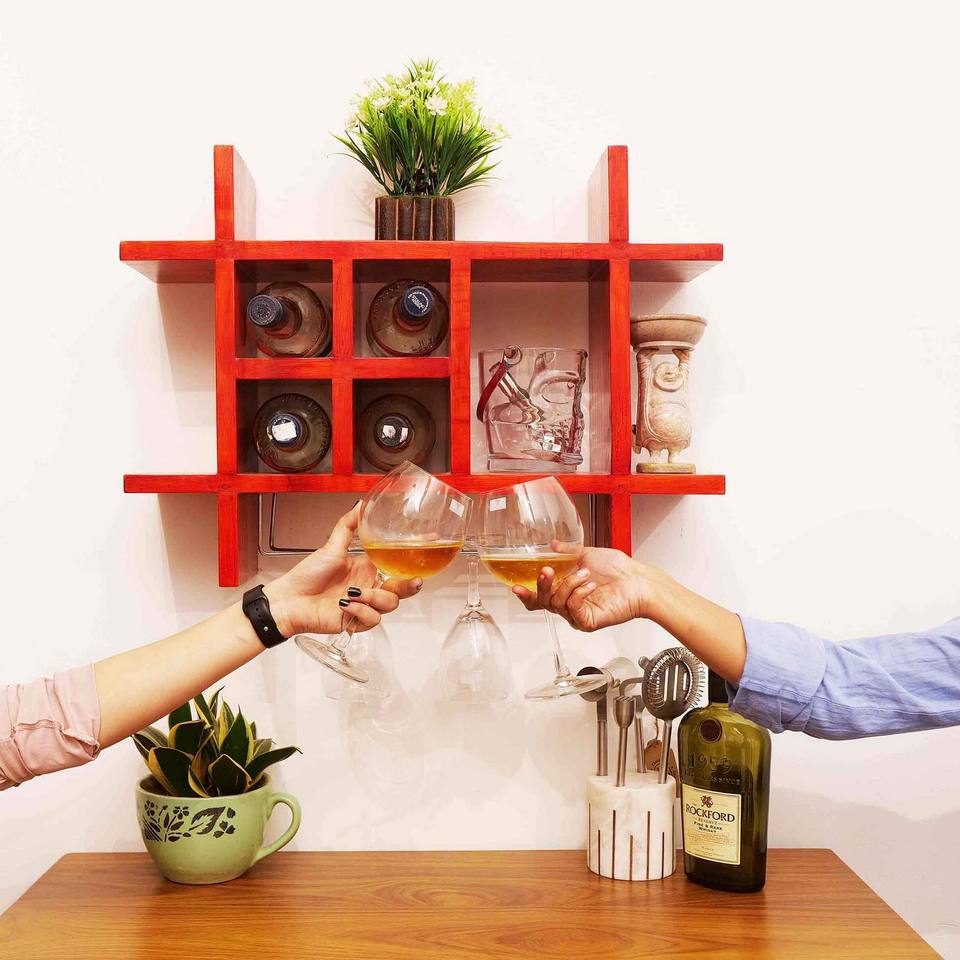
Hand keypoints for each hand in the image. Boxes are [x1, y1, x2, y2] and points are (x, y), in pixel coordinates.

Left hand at [263, 503, 421, 636]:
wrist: (289, 600)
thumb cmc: (306, 576)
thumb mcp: (331, 546)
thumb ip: (348, 526)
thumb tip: (359, 505)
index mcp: (367, 568)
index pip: (398, 563)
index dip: (415, 556)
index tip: (429, 543)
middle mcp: (369, 587)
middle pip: (402, 589)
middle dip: (410, 585)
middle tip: (413, 580)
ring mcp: (364, 606)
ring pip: (389, 605)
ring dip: (375, 598)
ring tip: (353, 593)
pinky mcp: (356, 622)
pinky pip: (373, 620)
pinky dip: (361, 612)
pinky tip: (345, 605)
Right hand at [512, 546, 663, 631]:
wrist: (638, 581)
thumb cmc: (618, 569)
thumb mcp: (587, 554)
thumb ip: (567, 551)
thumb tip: (552, 544)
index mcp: (565, 589)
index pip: (540, 596)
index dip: (526, 594)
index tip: (516, 586)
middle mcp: (569, 603)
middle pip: (542, 601)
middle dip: (542, 585)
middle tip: (546, 571)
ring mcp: (577, 614)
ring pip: (557, 603)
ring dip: (569, 585)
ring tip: (585, 574)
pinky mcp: (587, 622)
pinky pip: (572, 609)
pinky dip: (579, 594)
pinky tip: (590, 585)